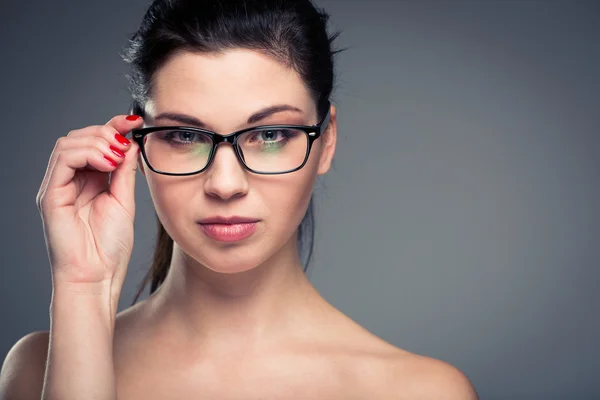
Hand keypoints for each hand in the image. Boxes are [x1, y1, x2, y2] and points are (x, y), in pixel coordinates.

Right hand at [36, 115, 143, 291]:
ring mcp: (58, 186)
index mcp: (88, 180)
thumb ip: (124, 172)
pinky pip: (62, 159)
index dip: (113, 127)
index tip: (134, 122)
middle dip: (106, 131)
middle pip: (80, 137)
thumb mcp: (124, 200)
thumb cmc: (109, 246)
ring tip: (117, 156)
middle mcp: (70, 180)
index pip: (95, 143)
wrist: (97, 276)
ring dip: (97, 142)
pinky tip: (107, 163)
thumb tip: (131, 143)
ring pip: (68, 143)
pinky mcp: (50, 195)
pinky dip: (86, 153)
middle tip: (126, 141)